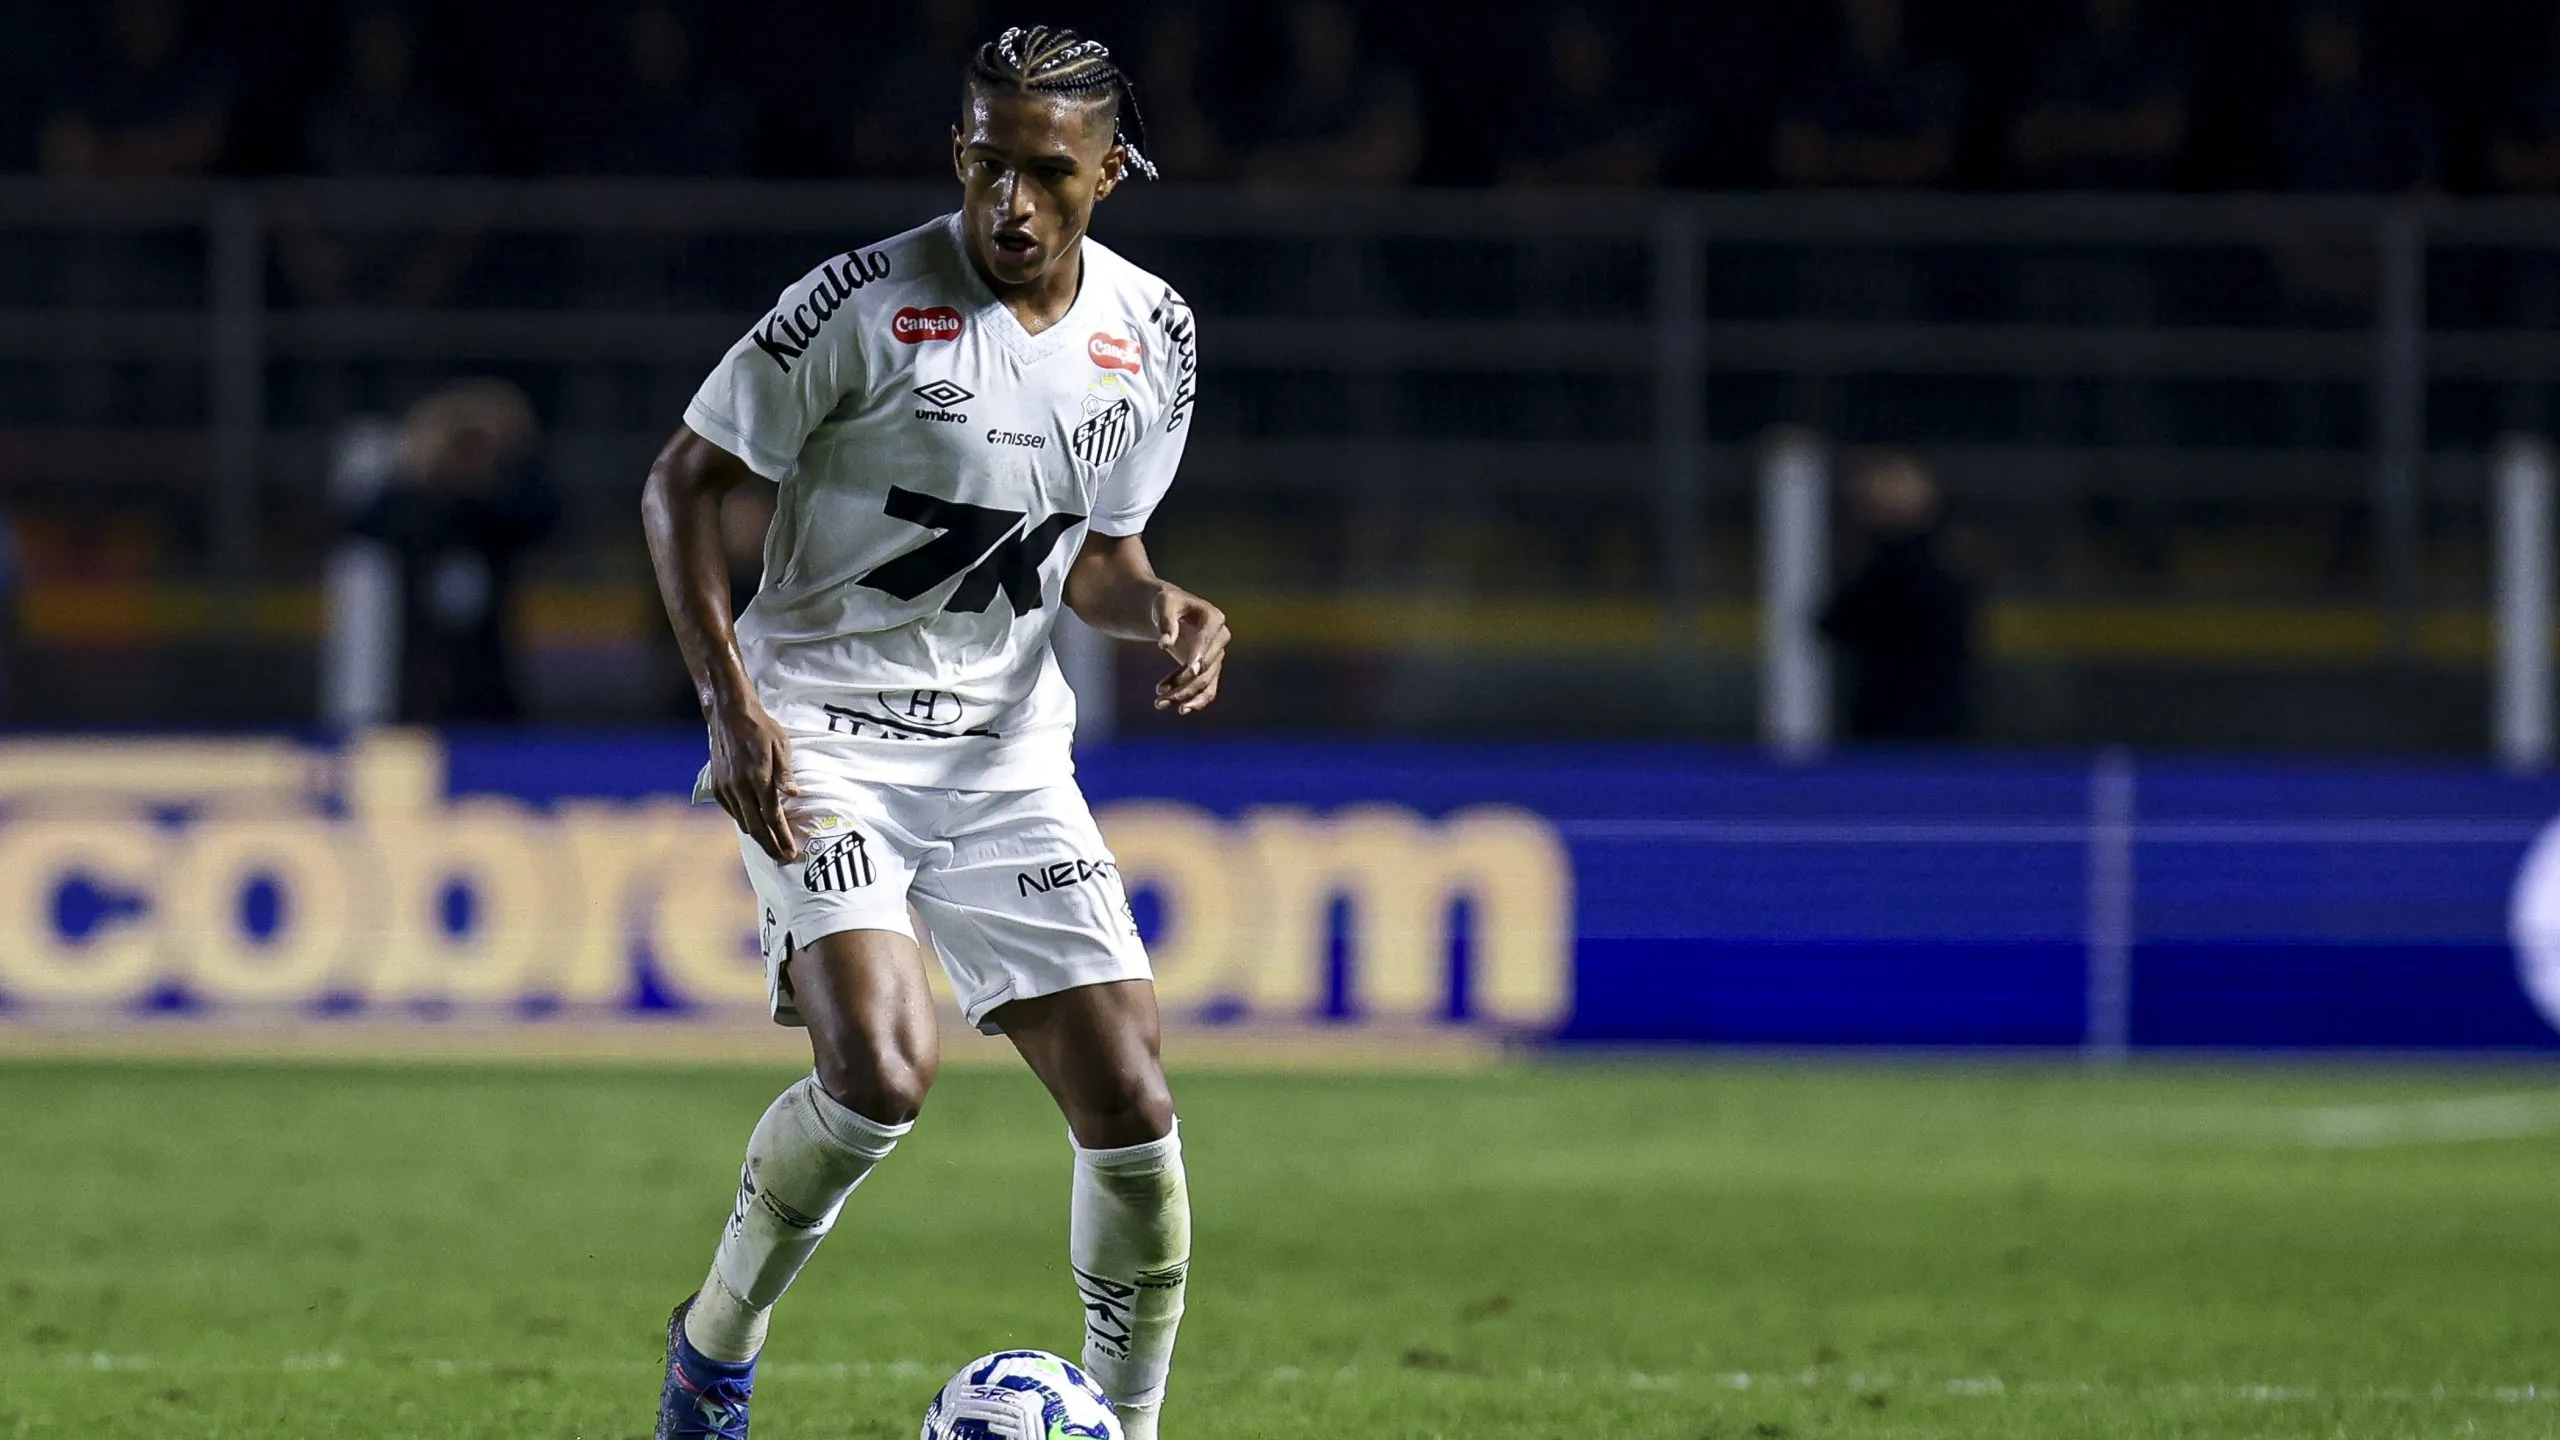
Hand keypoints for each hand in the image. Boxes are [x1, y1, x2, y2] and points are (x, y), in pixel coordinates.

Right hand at [707, 696, 800, 860]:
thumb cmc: (761, 728)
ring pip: (743, 821)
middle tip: (783, 859)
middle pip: (756, 827)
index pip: (772, 817)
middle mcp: (740, 787)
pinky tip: (754, 826)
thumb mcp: (781, 746)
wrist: (729, 714)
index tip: (792, 852)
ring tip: (771, 847)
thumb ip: (786, 773)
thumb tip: (795, 795)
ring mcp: (726, 788)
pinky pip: (732, 811)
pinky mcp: (717, 785)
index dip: (783, 837)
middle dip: (771, 846)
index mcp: (759, 778)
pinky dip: (744, 821)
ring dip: (758, 837)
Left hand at [1150, 584, 1229, 715]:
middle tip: (1159, 692)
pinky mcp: (1209, 670)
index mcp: (1213, 618)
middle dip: (1184, 682)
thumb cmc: (1167, 604)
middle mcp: (1220, 638)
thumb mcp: (1163, 604)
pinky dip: (1195, 701)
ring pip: (1205, 683)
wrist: (1170, 612)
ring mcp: (1216, 656)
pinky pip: (1207, 690)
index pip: (1209, 639)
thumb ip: (1166, 621)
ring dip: (1184, 696)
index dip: (1201, 654)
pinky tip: (1179, 710)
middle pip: (1206, 666)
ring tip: (1158, 703)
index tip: (1191, 670)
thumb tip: (1165, 643)